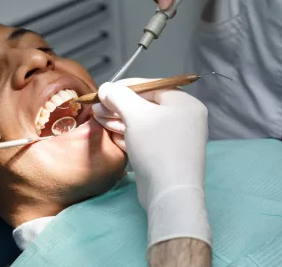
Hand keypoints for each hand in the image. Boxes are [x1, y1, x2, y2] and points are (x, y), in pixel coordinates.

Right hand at [92, 79, 210, 246]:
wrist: (169, 194)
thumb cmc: (157, 147)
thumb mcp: (136, 115)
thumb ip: (119, 96)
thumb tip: (105, 87)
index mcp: (184, 103)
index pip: (151, 87)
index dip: (125, 87)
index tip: (104, 91)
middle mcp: (182, 119)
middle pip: (144, 105)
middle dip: (118, 105)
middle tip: (96, 107)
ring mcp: (174, 138)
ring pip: (141, 122)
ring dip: (118, 119)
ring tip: (97, 117)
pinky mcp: (164, 155)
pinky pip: (143, 138)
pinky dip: (126, 134)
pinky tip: (110, 132)